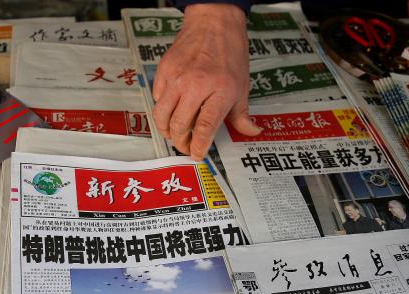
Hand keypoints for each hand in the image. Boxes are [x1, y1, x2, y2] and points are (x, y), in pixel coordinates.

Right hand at [152, 3, 260, 159]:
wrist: (214, 23)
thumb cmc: (230, 54)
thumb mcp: (242, 87)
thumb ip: (242, 115)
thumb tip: (251, 133)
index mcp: (219, 91)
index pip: (204, 128)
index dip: (198, 146)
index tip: (198, 155)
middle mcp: (195, 85)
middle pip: (179, 125)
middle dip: (181, 142)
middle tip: (187, 146)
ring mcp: (177, 77)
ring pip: (162, 115)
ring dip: (167, 130)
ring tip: (176, 133)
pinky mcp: (164, 70)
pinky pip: (157, 99)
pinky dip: (163, 110)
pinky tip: (173, 110)